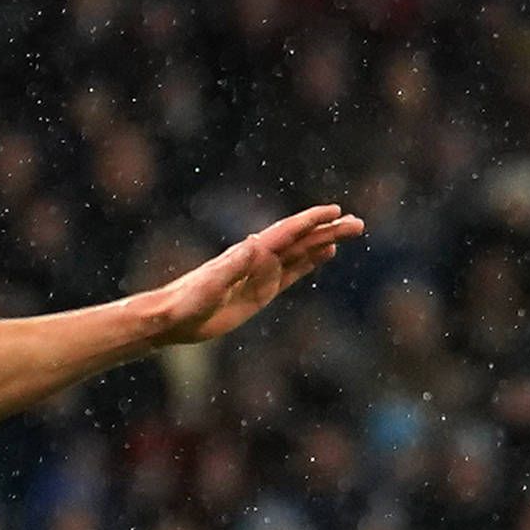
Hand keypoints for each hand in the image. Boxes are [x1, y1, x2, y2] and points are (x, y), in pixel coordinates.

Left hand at [141, 204, 360, 345]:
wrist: (171, 317)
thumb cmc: (185, 303)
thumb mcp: (209, 286)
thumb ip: (231, 267)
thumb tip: (255, 244)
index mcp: (249, 255)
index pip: (287, 233)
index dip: (311, 222)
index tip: (335, 211)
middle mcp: (258, 259)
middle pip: (300, 240)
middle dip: (329, 230)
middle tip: (359, 224)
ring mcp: (261, 274)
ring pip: (300, 253)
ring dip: (324, 242)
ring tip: (349, 232)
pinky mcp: (260, 292)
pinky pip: (291, 273)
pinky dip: (310, 262)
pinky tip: (324, 254)